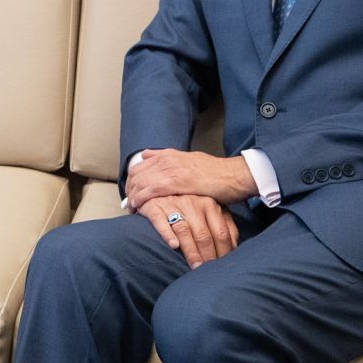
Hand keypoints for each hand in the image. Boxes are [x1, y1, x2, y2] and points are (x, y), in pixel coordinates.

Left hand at [126, 149, 256, 207]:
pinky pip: (150, 191)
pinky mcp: (176, 182)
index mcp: (169, 154)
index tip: (131, 191)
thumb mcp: (190, 159)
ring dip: (132, 196)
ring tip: (131, 208)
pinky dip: (141, 199)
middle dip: (129, 189)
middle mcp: (167, 159)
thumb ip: (168, 158)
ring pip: (140, 182)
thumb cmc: (216, 172)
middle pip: (136, 173)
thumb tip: (148, 154)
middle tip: (129, 203)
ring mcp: (171, 170)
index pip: (140, 165)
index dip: (132, 180)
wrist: (234, 175)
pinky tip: (138, 208)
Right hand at [132, 194, 238, 268]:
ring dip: (191, 251)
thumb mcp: (210, 209)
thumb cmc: (188, 204)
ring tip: (195, 267)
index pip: (221, 232)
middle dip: (208, 256)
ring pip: (184, 230)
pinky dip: (167, 234)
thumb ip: (224, 224)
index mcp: (211, 204)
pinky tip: (173, 246)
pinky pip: (160, 221)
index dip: (223, 252)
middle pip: (204, 234)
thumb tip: (234, 246)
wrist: (158, 187)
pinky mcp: (154, 207)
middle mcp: (193, 202)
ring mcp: (173, 204)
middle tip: (209, 273)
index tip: (223, 268)